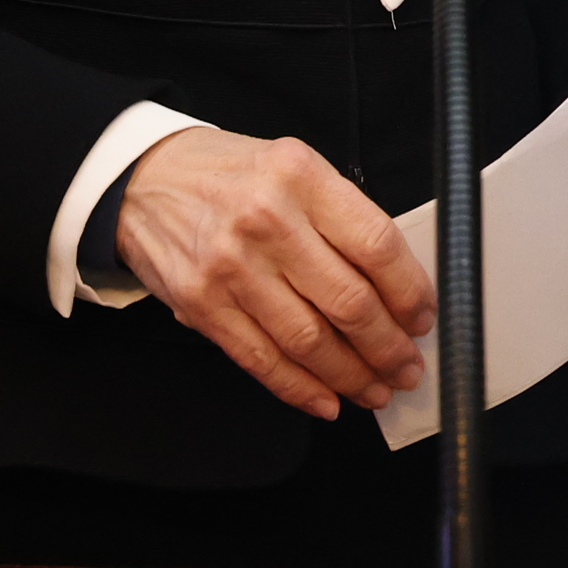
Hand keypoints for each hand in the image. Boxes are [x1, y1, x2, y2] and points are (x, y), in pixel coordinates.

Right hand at [114, 127, 433, 422]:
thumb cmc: (230, 175)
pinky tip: (327, 399)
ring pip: (309, 340)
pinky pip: (262, 360)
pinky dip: (301, 389)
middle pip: (348, 302)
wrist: (144, 181)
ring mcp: (231, 267)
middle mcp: (267, 221)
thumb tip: (394, 288)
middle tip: (407, 367)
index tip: (423, 317)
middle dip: (388, 347)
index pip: (376, 245)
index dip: (409, 292)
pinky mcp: (202, 305)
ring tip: (376, 388)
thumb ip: (340, 218)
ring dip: (352, 375)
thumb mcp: (292, 167)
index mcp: (300, 177)